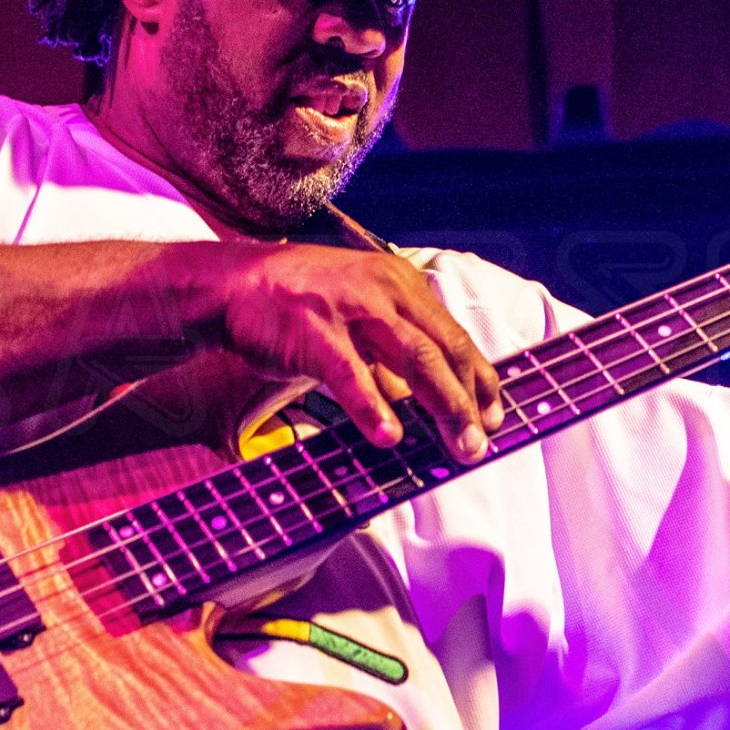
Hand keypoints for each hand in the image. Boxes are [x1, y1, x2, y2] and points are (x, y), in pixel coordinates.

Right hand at [214, 245, 502, 460]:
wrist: (235, 283)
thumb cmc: (301, 306)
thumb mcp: (360, 311)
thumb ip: (394, 348)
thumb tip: (429, 398)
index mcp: (401, 284)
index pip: (455, 335)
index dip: (480, 378)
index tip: (495, 414)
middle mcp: (385, 290)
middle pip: (445, 350)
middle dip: (470, 401)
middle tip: (481, 443)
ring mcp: (351, 307)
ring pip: (416, 359)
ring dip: (444, 407)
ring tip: (459, 445)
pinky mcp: (314, 330)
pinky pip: (351, 374)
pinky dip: (372, 408)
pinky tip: (388, 437)